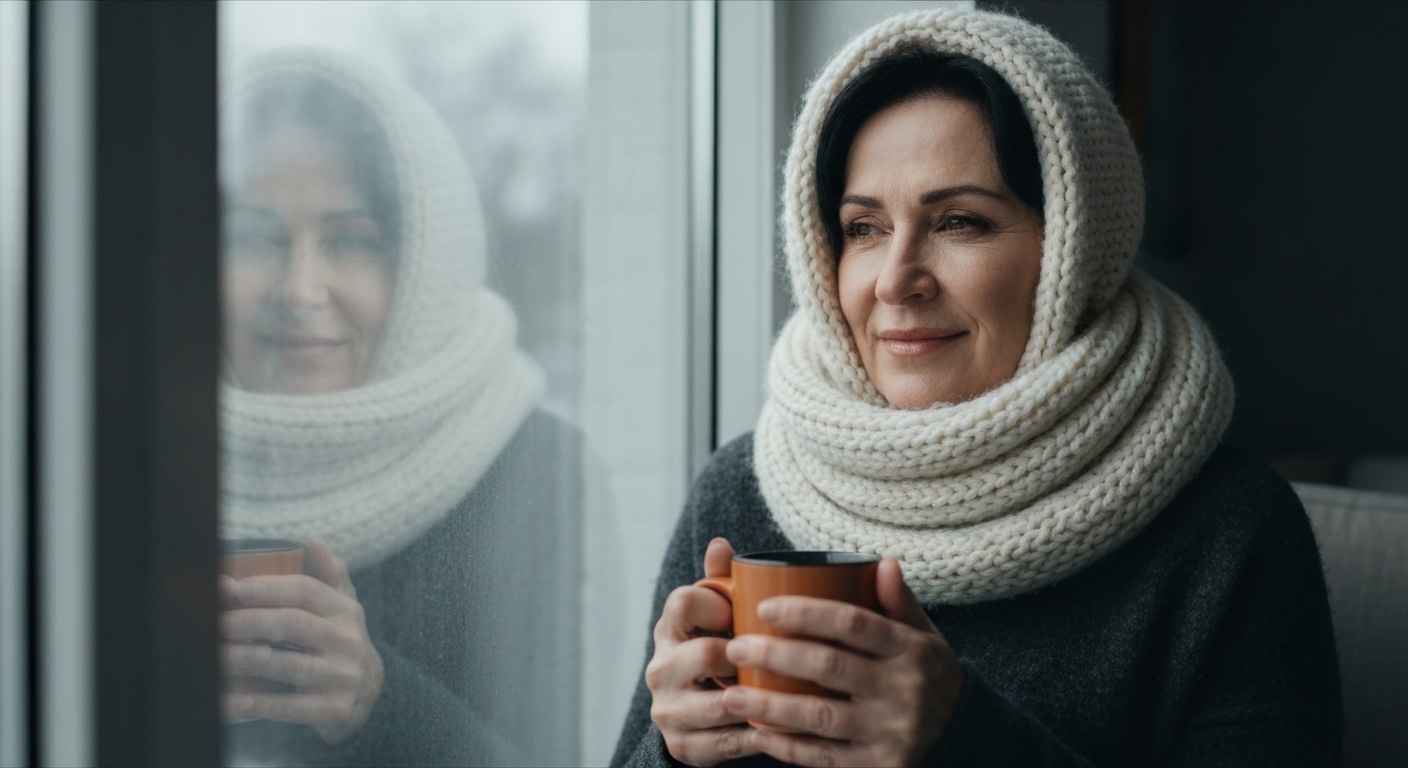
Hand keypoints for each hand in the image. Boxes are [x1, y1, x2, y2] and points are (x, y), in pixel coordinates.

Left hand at [220, 539, 384, 744]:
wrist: (370, 695)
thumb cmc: (341, 642)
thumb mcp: (343, 607)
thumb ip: (329, 575)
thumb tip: (314, 541)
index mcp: (346, 611)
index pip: (306, 591)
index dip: (268, 587)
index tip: (232, 588)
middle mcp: (348, 641)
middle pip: (294, 624)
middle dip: (249, 621)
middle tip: (214, 622)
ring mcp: (342, 676)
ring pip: (288, 665)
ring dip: (246, 659)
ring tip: (215, 656)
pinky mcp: (334, 709)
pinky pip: (288, 706)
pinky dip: (255, 703)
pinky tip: (228, 700)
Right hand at [646, 538, 762, 765]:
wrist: (697, 718)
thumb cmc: (718, 654)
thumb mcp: (717, 619)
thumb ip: (720, 581)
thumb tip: (720, 543)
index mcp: (668, 630)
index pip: (683, 601)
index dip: (718, 603)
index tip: (742, 612)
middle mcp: (660, 669)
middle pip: (704, 653)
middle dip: (745, 656)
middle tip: (776, 656)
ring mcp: (668, 710)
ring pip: (718, 704)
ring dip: (757, 700)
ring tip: (789, 694)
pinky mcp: (681, 745)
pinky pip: (726, 743)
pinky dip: (757, 736)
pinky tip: (781, 728)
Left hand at [720, 557, 963, 766]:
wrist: (967, 739)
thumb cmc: (931, 677)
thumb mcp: (926, 638)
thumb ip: (900, 603)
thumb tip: (883, 562)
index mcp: (911, 649)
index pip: (853, 623)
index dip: (806, 613)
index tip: (764, 607)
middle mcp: (903, 688)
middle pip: (829, 666)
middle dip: (775, 655)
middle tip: (734, 647)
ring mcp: (892, 731)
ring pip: (820, 715)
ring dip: (770, 706)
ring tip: (731, 695)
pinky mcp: (880, 766)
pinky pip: (826, 757)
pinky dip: (789, 748)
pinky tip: (759, 734)